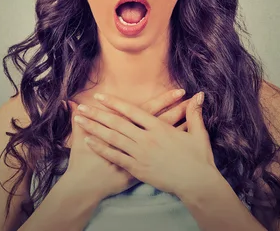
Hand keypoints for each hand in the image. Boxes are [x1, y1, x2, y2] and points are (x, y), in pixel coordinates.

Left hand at [73, 92, 215, 195]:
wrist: (198, 184)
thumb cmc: (199, 159)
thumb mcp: (198, 134)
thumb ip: (194, 113)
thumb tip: (199, 95)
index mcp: (160, 128)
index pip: (133, 111)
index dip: (115, 102)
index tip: (100, 96)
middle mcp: (147, 139)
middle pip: (117, 123)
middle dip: (97, 114)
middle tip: (82, 107)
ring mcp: (141, 154)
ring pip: (113, 138)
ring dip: (94, 128)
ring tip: (80, 121)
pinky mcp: (138, 169)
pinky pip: (116, 157)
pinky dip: (101, 149)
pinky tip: (89, 142)